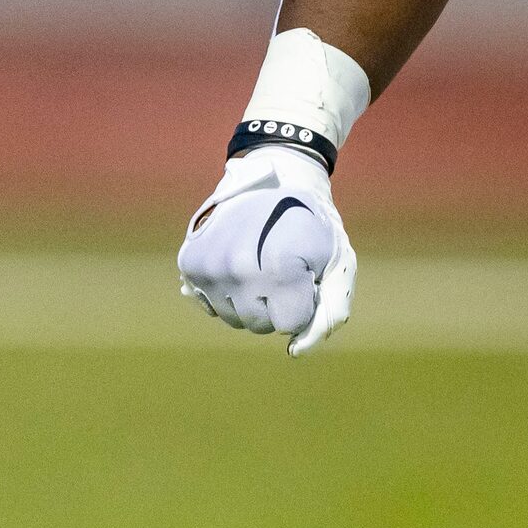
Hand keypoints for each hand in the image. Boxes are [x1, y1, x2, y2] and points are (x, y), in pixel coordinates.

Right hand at [177, 147, 357, 354]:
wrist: (275, 176)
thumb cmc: (312, 222)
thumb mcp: (337, 259)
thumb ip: (330, 309)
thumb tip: (296, 352)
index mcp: (280, 270)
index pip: (290, 324)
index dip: (304, 301)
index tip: (306, 275)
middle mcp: (239, 271)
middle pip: (260, 325)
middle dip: (277, 303)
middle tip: (283, 265)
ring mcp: (210, 268)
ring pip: (233, 318)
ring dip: (250, 300)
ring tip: (261, 261)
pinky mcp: (190, 263)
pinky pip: (211, 304)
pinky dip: (226, 291)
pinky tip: (239, 262)